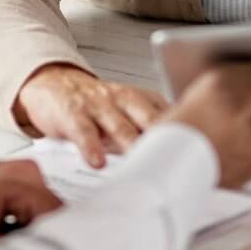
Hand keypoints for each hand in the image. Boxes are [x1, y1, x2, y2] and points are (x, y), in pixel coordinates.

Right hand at [15, 64, 167, 167]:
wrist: (55, 83)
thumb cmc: (96, 106)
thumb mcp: (126, 114)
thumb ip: (146, 132)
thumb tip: (174, 165)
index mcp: (141, 99)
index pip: (167, 115)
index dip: (182, 135)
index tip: (195, 157)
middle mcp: (122, 99)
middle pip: (148, 119)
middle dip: (163, 138)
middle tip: (176, 161)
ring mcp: (98, 105)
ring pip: (119, 125)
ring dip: (131, 144)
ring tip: (141, 164)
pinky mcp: (73, 113)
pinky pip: (84, 131)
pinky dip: (91, 146)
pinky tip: (97, 162)